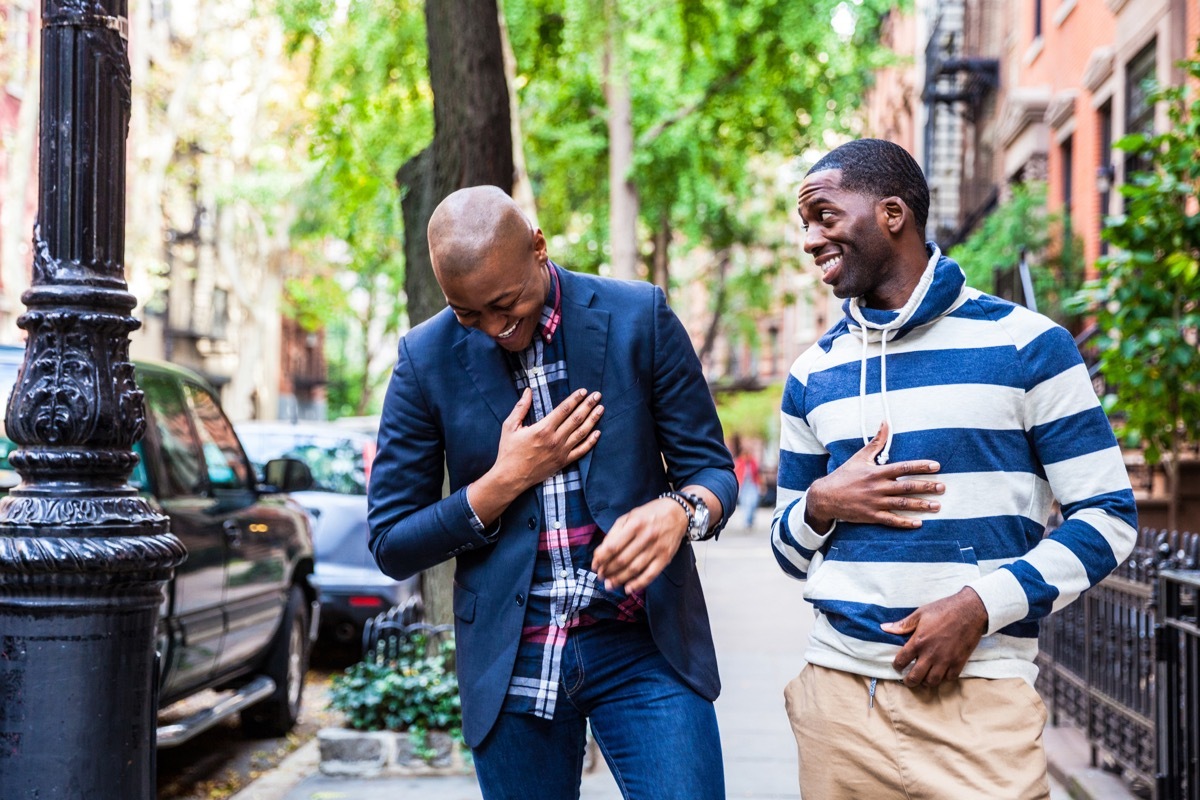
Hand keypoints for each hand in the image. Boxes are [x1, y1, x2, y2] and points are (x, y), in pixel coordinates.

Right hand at [495, 388, 603, 489]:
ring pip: (582, 433)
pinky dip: (591, 441)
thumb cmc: (509, 451)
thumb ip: (520, 408)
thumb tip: (528, 391)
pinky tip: (598, 433)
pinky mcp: (563, 462)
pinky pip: (581, 451)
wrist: (511, 477)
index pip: (564, 409)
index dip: (575, 399)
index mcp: (542, 429)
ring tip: (601, 409)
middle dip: (588, 405)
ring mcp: (561, 452)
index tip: (584, 391)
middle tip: (597, 395)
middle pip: (576, 418)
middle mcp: (555, 439)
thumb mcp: (509, 427)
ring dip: (593, 419)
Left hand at [591, 497, 687, 593]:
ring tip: (610, 584)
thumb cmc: (650, 514)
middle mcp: (646, 536)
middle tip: (601, 577)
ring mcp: (657, 548)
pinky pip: (650, 575)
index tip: (595, 565)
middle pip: (622, 560)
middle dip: (608, 571)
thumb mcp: (630, 516)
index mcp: (635, 524)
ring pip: (634, 569)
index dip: (601, 558)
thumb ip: (615, 532)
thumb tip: (601, 552)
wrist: (678, 512)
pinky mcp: (665, 558)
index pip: (613, 546)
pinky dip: (638, 584)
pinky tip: (628, 589)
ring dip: (619, 579)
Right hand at [805, 421, 943, 533]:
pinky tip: (918, 523)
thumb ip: (876, 442)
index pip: (902, 468)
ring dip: (921, 505)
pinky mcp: (871, 516)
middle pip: (906, 487)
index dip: (920, 467)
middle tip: (942, 487)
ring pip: (902, 504)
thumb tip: (885, 423)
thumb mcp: (860, 457)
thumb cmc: (845, 475)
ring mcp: (875, 503)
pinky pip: (891, 520)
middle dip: (926, 487)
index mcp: (876, 472)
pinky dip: (904, 522)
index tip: (936, 466)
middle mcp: (877, 487)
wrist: (826, 497)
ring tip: (937, 506)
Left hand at [882, 587, 988, 687]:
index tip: (897, 665)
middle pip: (915, 677)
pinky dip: (943, 678)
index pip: (902, 661)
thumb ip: (903, 624)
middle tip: (908, 679)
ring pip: (932, 681)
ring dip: (925, 682)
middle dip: (909, 681)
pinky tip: (940, 672)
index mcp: (919, 641)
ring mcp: (946, 660)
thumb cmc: (944, 610)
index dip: (897, 665)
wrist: (970, 611)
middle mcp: (931, 654)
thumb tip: (884, 628)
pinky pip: (949, 678)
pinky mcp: (959, 662)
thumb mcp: (920, 613)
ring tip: (923, 677)